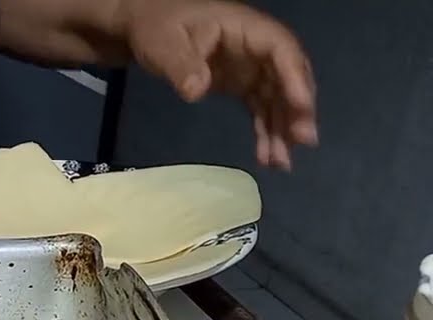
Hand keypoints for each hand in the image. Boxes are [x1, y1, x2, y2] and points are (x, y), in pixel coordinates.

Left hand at [121, 0, 317, 168]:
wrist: (146, 28)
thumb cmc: (158, 27)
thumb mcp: (164, 43)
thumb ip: (181, 64)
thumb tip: (195, 91)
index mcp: (245, 28)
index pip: (280, 49)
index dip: (293, 77)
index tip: (301, 106)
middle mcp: (256, 48)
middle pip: (287, 76)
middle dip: (297, 109)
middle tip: (303, 141)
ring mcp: (251, 67)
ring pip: (277, 98)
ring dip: (282, 129)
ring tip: (281, 162)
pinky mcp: (242, 84)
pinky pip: (261, 108)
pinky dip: (266, 131)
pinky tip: (267, 157)